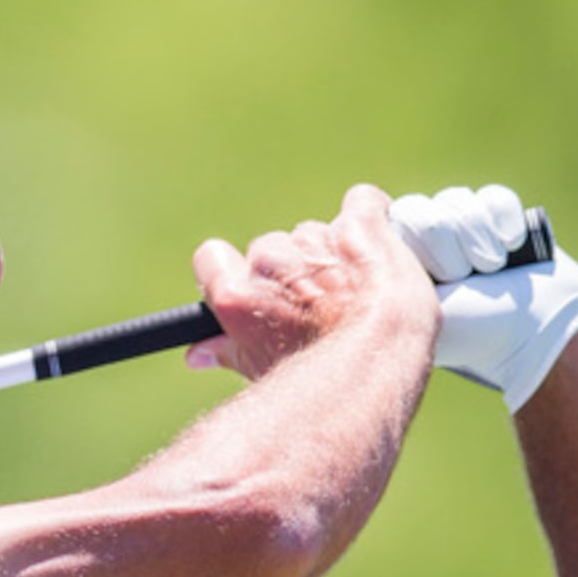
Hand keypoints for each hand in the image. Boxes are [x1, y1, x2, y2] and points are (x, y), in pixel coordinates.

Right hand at [189, 184, 439, 381]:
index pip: (212, 258)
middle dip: (291, 270)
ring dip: (331, 253)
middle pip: (270, 248)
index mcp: (237, 294)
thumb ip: (226, 350)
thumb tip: (196, 354)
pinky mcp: (360, 222)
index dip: (231, 270)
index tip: (254, 287)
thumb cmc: (319, 373)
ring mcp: (315, 239)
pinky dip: (370, 214)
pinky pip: (363, 203)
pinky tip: (376, 237)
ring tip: (355, 293)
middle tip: (317, 304)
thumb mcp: (261, 367)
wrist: (381, 357)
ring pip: (315, 234)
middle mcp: (270, 262)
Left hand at [390, 184, 577, 411]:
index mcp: (395, 260)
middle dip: (450, 251)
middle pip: (423, 210)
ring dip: (479, 242)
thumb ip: (381, 281)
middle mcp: (423, 238)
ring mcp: (459, 225)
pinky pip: (492, 197)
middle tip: (464, 281)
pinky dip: (505, 224)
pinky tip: (512, 247)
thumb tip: (356, 237)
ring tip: (490, 272)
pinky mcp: (496, 215)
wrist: (533, 332)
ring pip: (457, 201)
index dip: (422, 251)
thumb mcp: (414, 313)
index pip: (391, 222)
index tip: (439, 283)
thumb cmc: (470, 331)